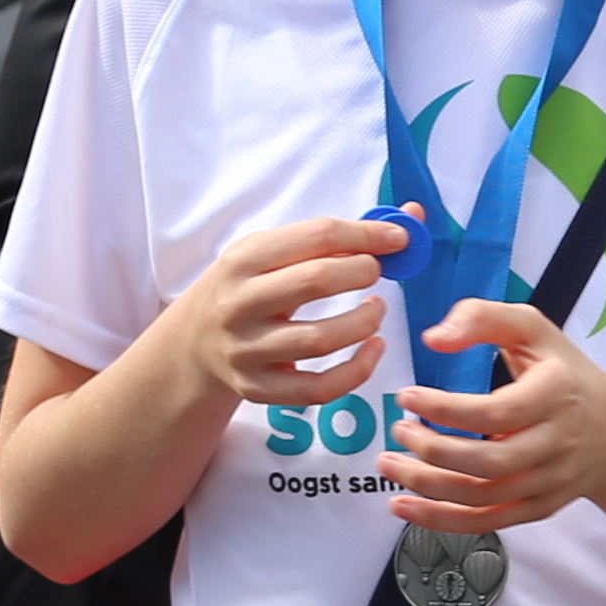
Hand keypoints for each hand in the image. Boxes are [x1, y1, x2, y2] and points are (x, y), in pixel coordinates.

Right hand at [160, 215, 407, 413]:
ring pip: (319, 339)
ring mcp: (246, 350)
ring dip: (363, 323)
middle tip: (378, 272)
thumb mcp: (272, 254)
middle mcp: (239, 303)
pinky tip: (374, 348)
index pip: (315, 236)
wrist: (194, 343)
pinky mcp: (258, 388)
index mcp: (243, 259)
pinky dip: (357, 371)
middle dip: (361, 271)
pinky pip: (318, 388)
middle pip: (315, 281)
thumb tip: (412, 217)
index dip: (366, 234)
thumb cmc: (249, 288)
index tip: (399, 238)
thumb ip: (334, 237)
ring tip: (376, 310)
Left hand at [385, 299, 605, 542]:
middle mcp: (557, 443)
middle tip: (397, 431)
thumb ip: (484, 317)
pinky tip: (405, 506)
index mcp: (557, 394)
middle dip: (433, 451)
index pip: (496, 412)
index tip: (408, 396)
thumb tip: (435, 338)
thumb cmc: (563, 373)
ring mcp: (550, 481)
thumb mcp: (533, 329)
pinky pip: (488, 522)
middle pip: (490, 463)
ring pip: (485, 497)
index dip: (445, 409)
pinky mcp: (539, 507)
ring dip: (428, 486)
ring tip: (390, 465)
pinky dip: (442, 520)